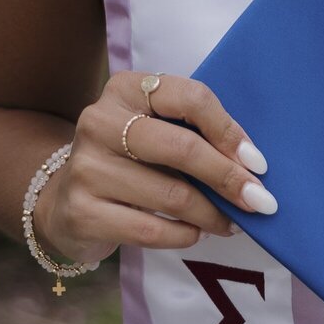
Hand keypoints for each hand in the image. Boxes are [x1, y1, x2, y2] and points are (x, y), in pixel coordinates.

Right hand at [35, 71, 275, 260]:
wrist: (64, 199)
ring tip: (231, 222)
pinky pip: (150, 229)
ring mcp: (87, 167)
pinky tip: (196, 233)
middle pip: (182, 148)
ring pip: (171, 195)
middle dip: (228, 178)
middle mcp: (100, 121)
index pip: (190, 98)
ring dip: (212, 214)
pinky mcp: (81, 212)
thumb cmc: (128, 159)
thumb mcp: (153, 129)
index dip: (229, 131)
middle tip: (260, 201)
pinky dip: (184, 235)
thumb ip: (192, 133)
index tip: (258, 163)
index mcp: (126, 88)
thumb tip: (252, 166)